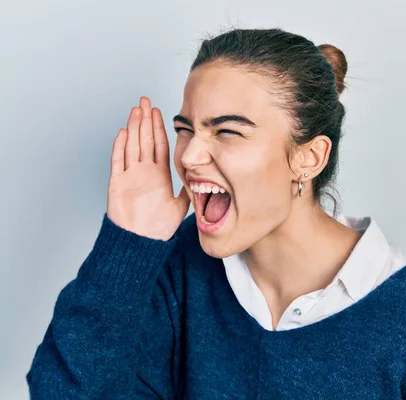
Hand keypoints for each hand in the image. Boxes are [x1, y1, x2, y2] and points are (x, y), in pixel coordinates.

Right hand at [107, 96, 189, 240]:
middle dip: (146, 120)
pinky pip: (119, 161)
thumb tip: (205, 181)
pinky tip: (124, 132)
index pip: (160, 146)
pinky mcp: (118, 183)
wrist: (141, 242)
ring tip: (136, 109)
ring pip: (132, 145)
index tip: (159, 112)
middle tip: (146, 101)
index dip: (159, 129)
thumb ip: (188, 192)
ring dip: (134, 127)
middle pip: (145, 140)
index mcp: (159, 175)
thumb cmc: (158, 228)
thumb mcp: (180, 207)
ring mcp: (130, 175)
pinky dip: (121, 147)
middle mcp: (144, 172)